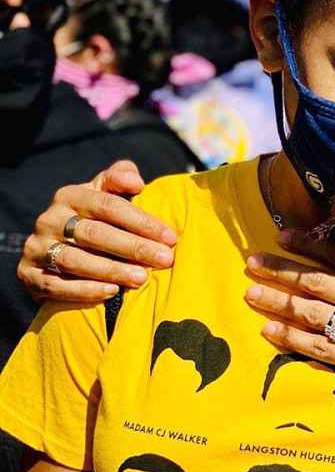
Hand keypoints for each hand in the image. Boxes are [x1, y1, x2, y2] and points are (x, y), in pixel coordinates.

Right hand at [18, 161, 176, 302]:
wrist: (53, 250)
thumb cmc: (92, 219)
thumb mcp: (103, 194)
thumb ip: (120, 179)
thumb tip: (136, 182)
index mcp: (69, 196)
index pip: (109, 206)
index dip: (141, 221)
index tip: (170, 237)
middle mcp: (49, 219)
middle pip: (95, 233)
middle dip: (134, 247)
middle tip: (164, 260)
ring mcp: (36, 247)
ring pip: (76, 260)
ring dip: (112, 270)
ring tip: (141, 278)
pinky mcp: (28, 274)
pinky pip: (56, 285)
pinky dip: (85, 290)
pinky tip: (112, 293)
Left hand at [244, 232, 334, 419]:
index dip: (309, 243)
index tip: (281, 235)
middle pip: (318, 281)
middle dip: (280, 270)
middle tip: (251, 262)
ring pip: (311, 313)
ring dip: (277, 302)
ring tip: (250, 293)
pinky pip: (318, 349)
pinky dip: (290, 339)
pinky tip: (269, 331)